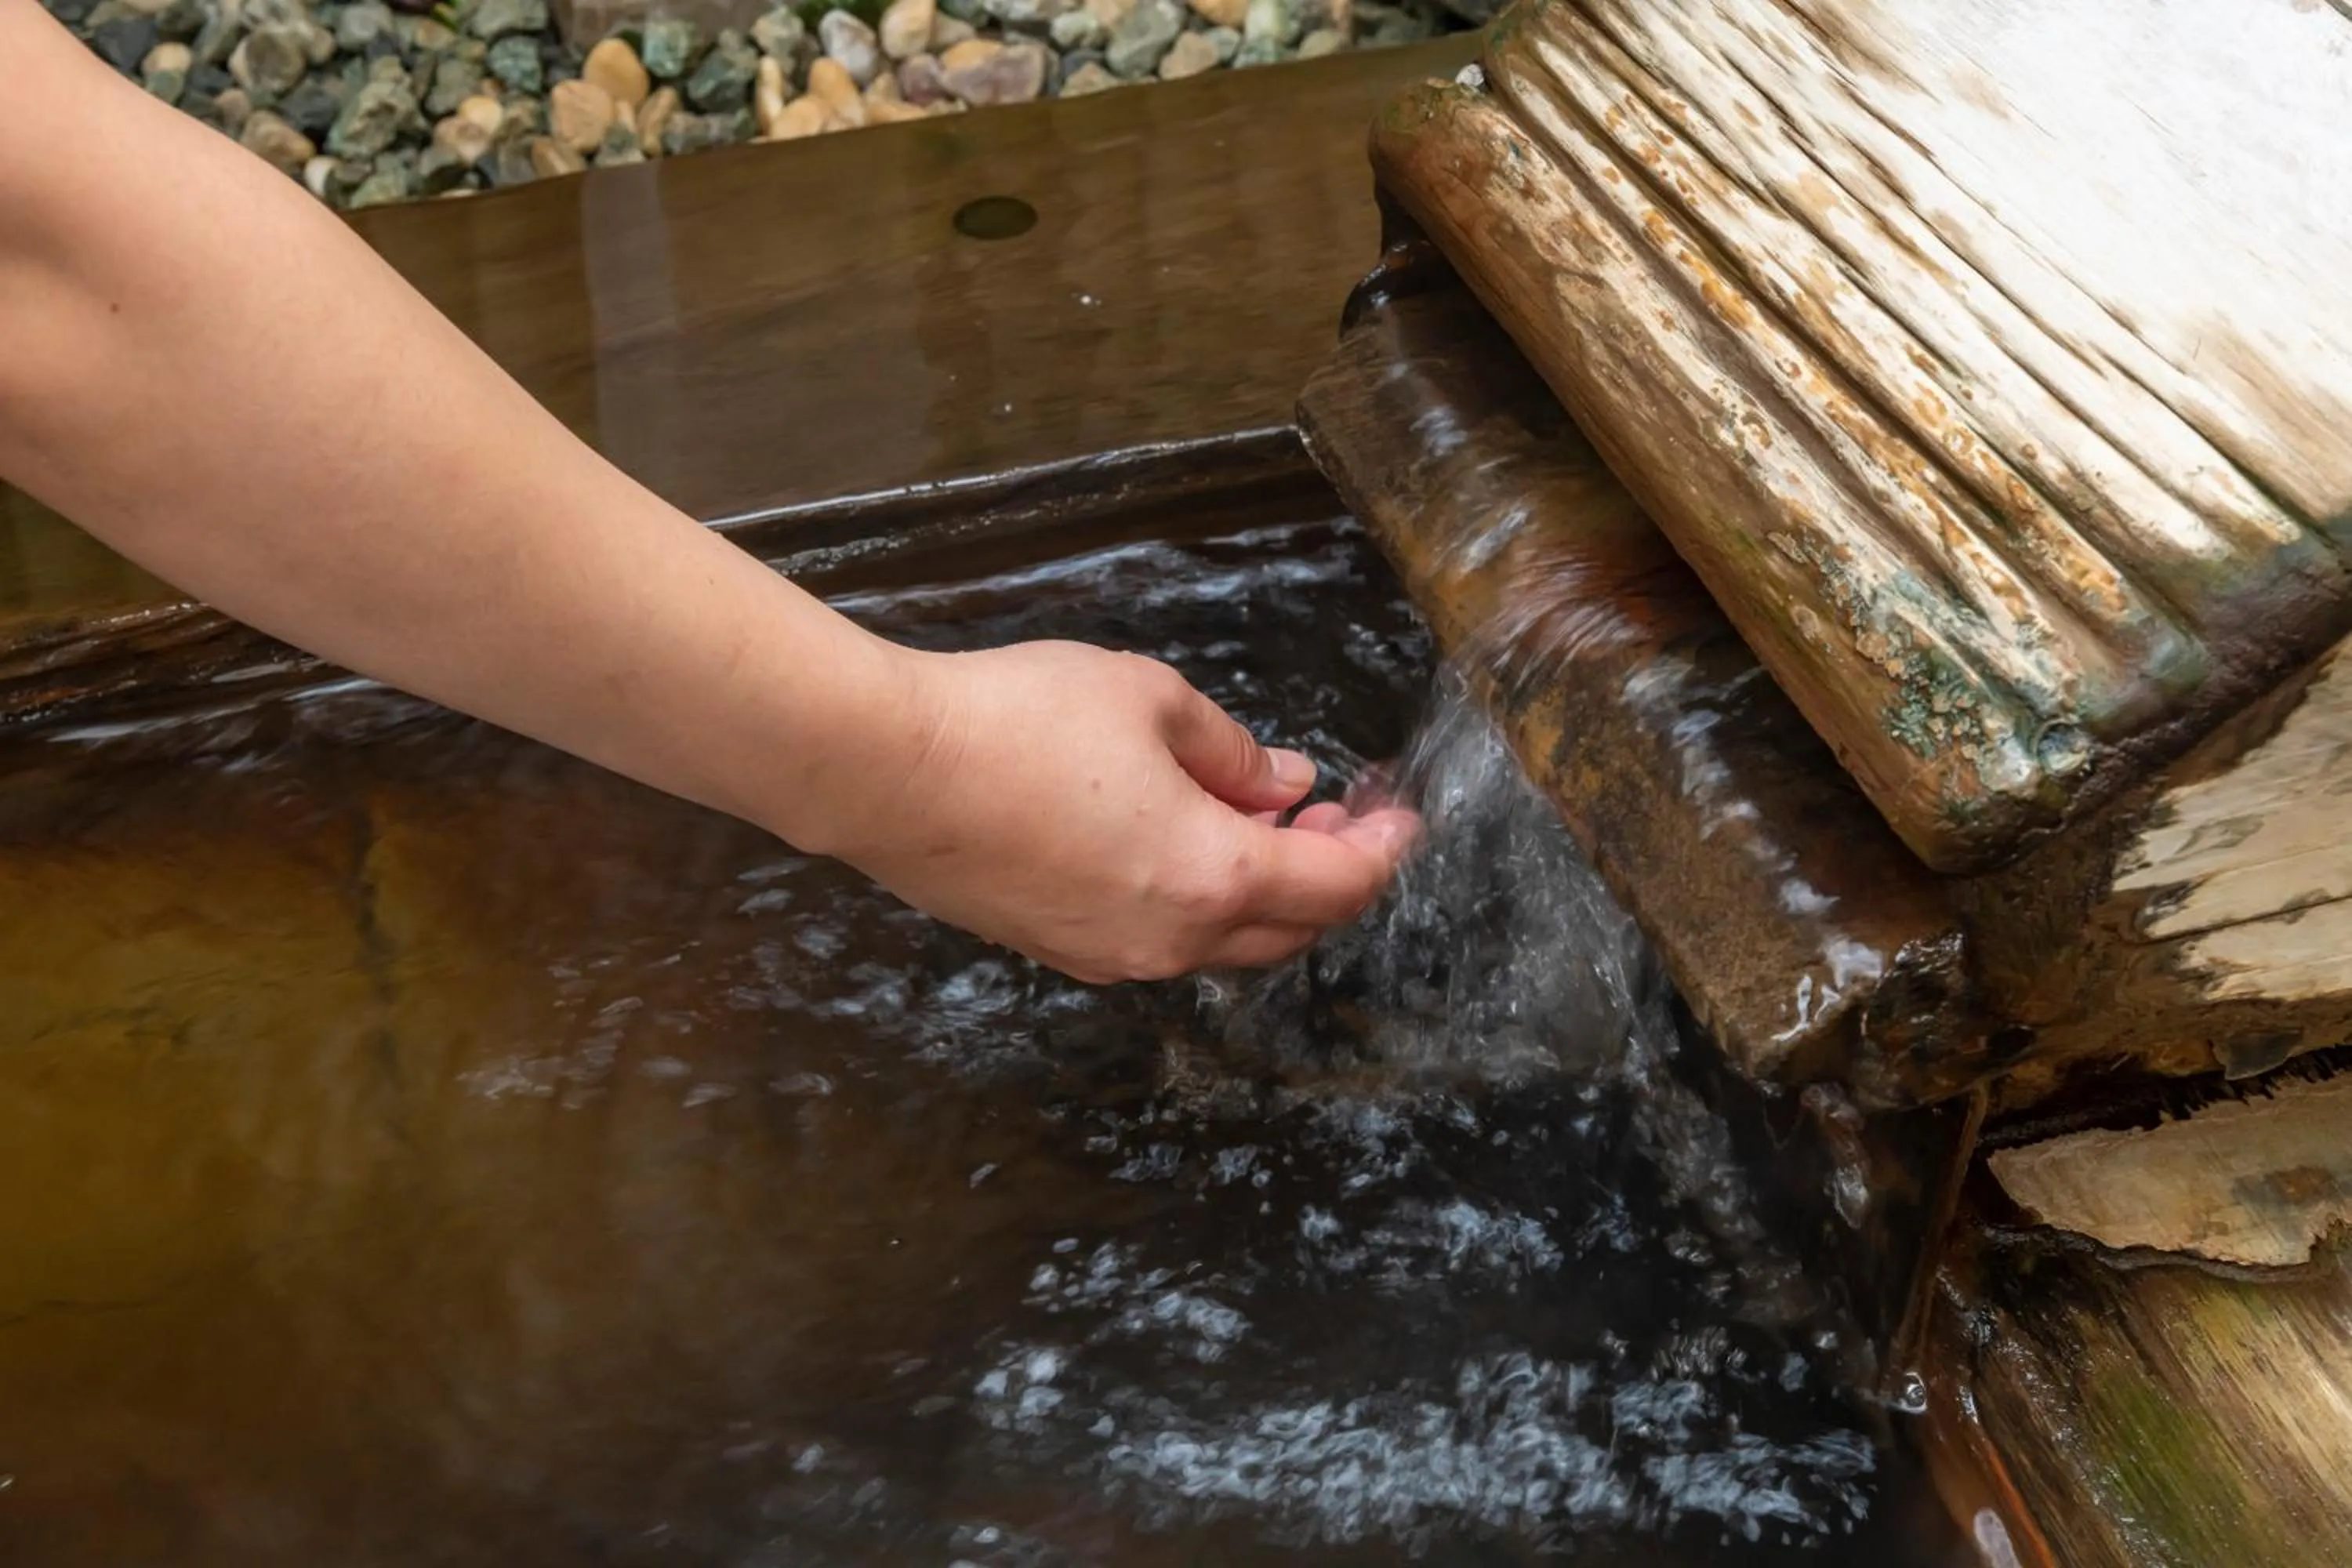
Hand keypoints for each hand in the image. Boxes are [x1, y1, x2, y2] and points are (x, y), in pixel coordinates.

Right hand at [811, 640, 1420, 982]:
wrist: (888, 771)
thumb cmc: (1018, 723)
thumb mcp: (1151, 702)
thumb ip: (1234, 751)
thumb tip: (1282, 780)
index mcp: (1212, 878)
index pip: (1335, 885)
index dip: (1380, 849)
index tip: (1401, 814)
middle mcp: (1169, 940)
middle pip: (1289, 931)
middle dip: (1330, 876)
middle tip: (1340, 814)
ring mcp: (1110, 956)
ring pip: (1223, 943)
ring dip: (1262, 891)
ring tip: (1262, 816)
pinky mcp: (1059, 947)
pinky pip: (1160, 938)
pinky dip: (1199, 900)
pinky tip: (1184, 838)